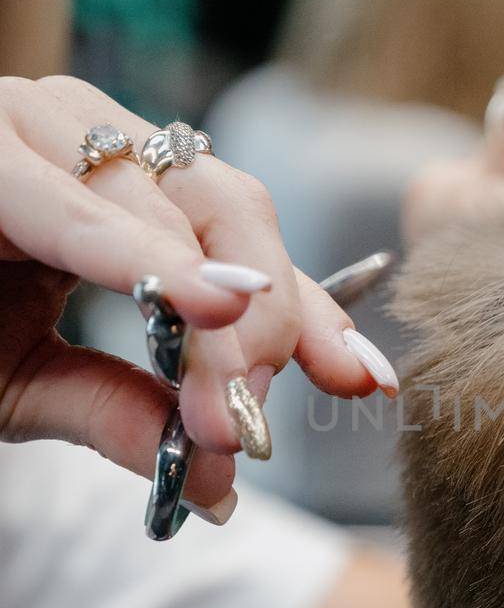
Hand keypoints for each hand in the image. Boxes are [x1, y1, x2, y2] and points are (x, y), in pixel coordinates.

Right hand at [0, 76, 395, 509]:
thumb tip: (223, 485)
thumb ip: (125, 415)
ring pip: (167, 200)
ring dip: (211, 308)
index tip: (366, 383)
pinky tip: (196, 299)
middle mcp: (84, 137)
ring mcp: (28, 122)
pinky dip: (130, 252)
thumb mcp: (30, 388)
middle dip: (272, 319)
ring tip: (227, 406)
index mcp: (117, 189)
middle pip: (230, 208)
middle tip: (264, 421)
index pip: (246, 243)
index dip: (315, 312)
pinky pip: (62, 199)